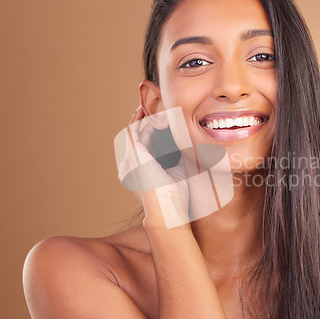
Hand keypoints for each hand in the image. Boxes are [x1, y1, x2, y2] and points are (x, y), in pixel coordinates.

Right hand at [117, 106, 189, 229]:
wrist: (169, 209)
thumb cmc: (175, 197)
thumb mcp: (179, 171)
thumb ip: (179, 156)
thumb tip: (190, 142)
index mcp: (140, 171)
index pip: (149, 147)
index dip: (158, 134)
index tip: (168, 124)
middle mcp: (131, 165)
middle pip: (143, 138)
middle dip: (153, 125)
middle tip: (165, 112)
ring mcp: (129, 160)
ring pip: (138, 133)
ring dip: (149, 121)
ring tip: (160, 110)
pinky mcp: (133, 155)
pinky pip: (132, 131)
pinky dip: (137, 119)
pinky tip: (143, 109)